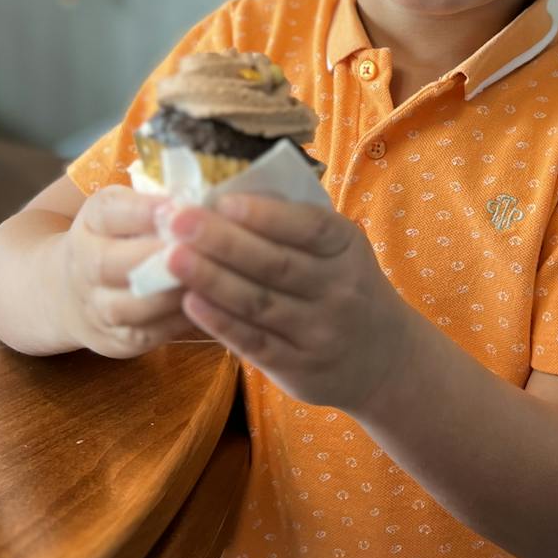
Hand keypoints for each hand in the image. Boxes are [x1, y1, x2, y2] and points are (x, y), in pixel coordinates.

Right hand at [63, 185, 203, 358]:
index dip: (140, 210)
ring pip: (129, 306)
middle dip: (156, 257)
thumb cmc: (117, 239)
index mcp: (91, 223)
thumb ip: (156, 201)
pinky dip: (179, 321)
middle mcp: (84, 266)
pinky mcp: (118, 340)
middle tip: (197, 247)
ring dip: (171, 293)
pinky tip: (207, 305)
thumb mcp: (124, 210)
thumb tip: (205, 197)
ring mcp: (97, 307)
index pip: (106, 211)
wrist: (70, 293)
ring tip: (209, 278)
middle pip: (107, 264)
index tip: (176, 206)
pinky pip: (150, 334)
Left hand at [162, 194, 419, 411]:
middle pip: (276, 264)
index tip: (221, 199)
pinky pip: (254, 342)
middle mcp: (339, 289)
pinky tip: (190, 303)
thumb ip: (297, 227)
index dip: (265, 214)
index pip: (309, 226)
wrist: (386, 360)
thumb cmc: (346, 288)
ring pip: (259, 302)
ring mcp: (320, 331)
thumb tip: (229, 191)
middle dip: (223, 240)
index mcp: (348, 247)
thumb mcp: (342, 251)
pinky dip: (220, 322)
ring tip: (171, 257)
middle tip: (177, 220)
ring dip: (212, 279)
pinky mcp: (299, 367)